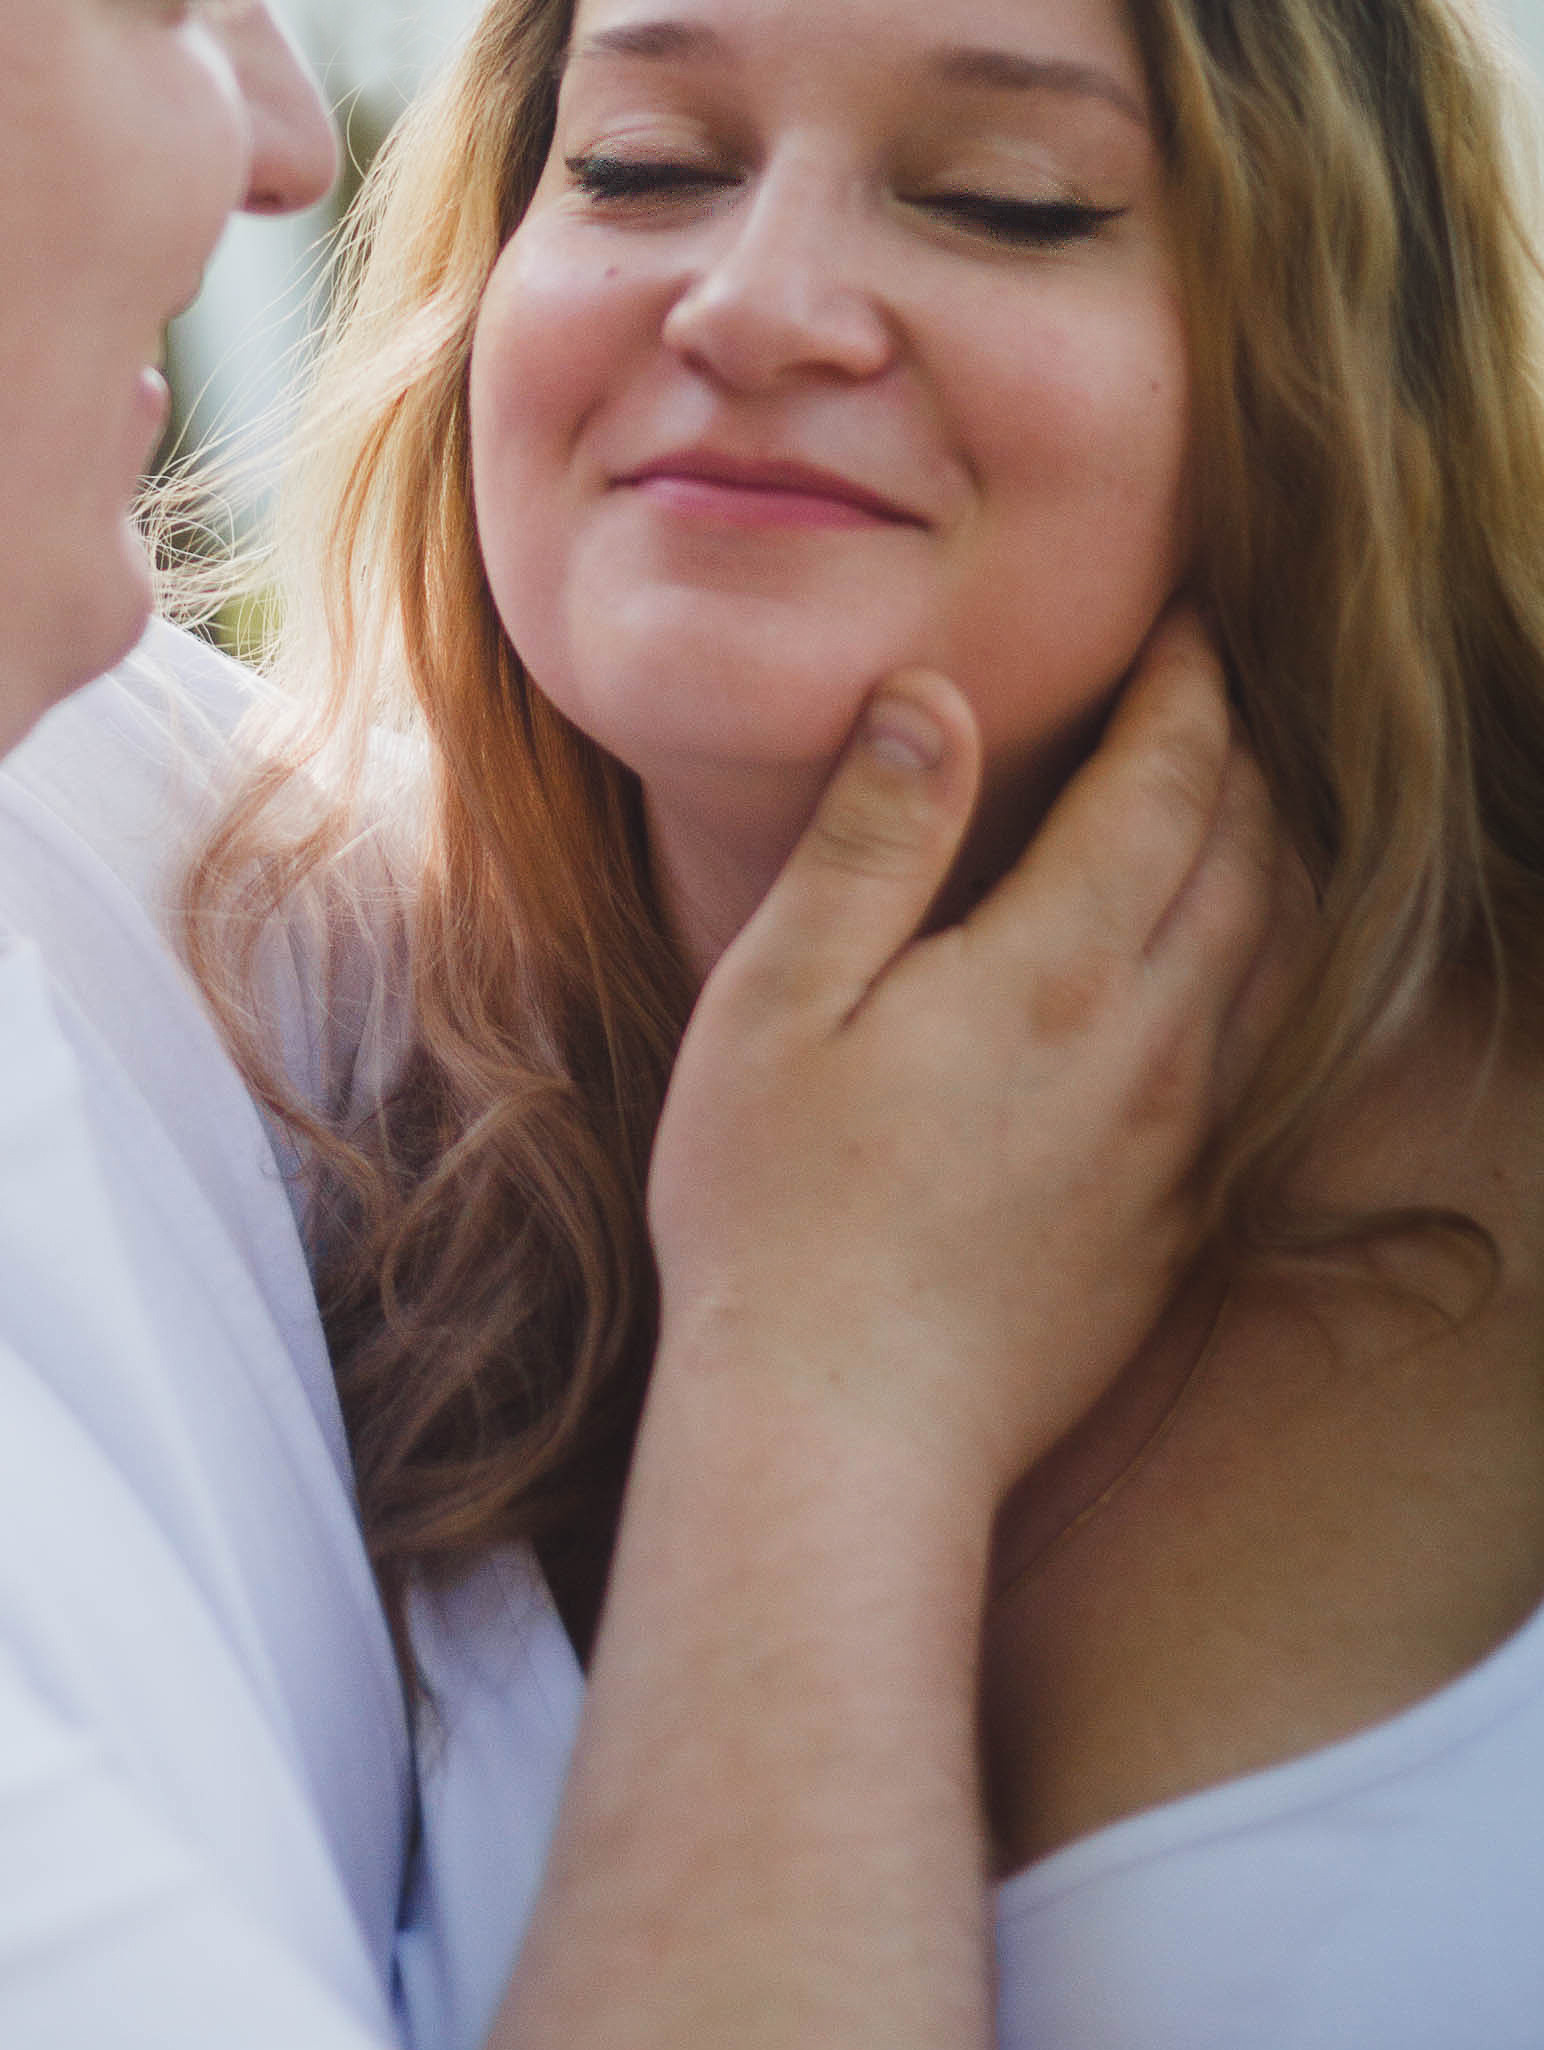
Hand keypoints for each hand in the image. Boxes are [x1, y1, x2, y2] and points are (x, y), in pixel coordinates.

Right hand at [645, 611, 1277, 1501]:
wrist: (842, 1432)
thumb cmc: (773, 1208)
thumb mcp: (778, 996)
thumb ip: (869, 838)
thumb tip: (935, 696)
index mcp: (1050, 969)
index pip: (1169, 784)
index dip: (1191, 686)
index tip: (1194, 617)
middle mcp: (1146, 1047)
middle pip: (1251, 859)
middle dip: (1247, 754)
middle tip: (1221, 685)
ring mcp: (1175, 1146)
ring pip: (1277, 960)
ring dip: (1276, 858)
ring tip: (1241, 802)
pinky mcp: (1175, 1226)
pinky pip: (1260, 1063)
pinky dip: (1267, 974)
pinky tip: (1222, 971)